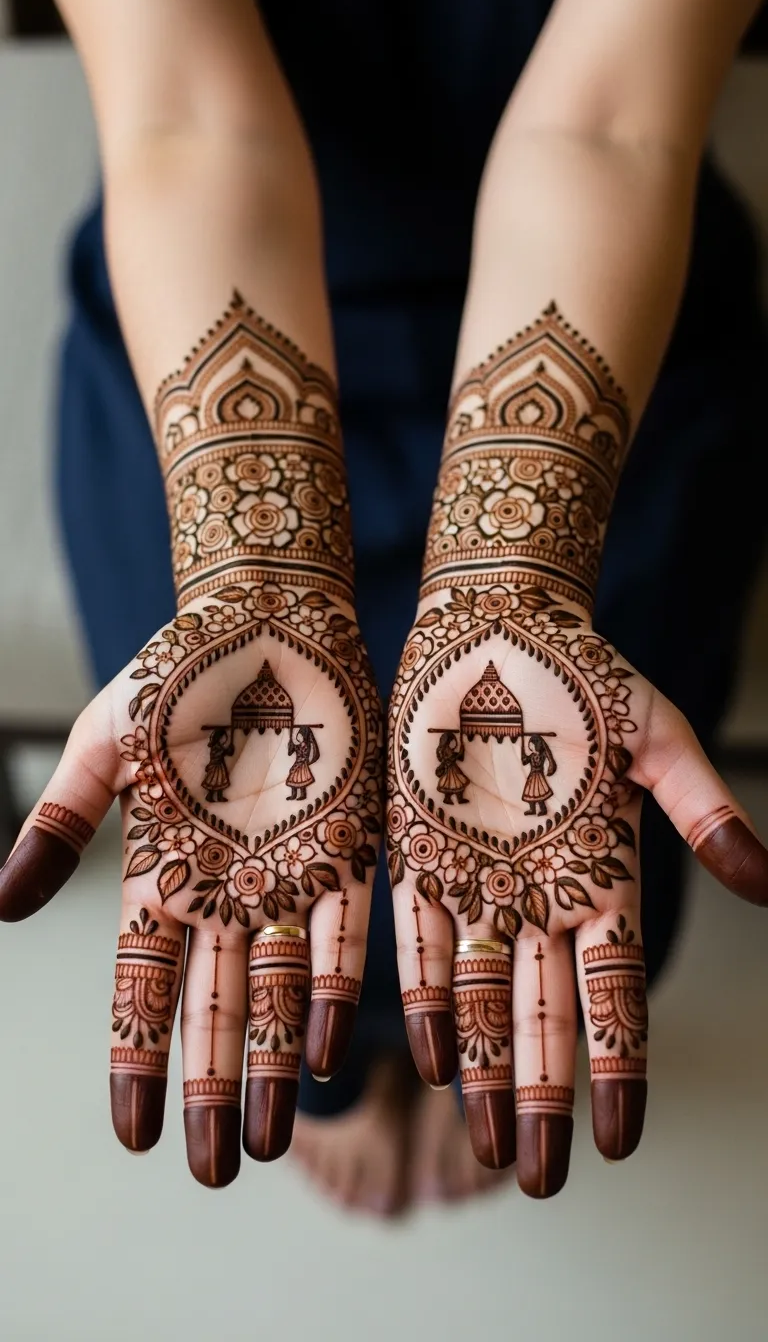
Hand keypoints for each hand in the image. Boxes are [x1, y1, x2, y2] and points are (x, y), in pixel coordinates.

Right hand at [0, 579, 381, 1187]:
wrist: (268, 614)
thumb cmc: (177, 669)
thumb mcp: (108, 743)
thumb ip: (63, 821)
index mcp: (161, 870)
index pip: (142, 986)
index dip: (136, 1058)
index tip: (133, 1131)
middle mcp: (226, 889)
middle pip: (215, 1004)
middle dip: (211, 1086)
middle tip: (211, 1170)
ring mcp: (288, 870)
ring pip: (279, 985)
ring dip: (270, 1060)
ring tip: (270, 1136)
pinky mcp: (350, 842)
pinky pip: (346, 928)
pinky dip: (335, 987)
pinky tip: (326, 1047)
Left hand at [388, 580, 767, 1196]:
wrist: (493, 623)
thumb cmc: (584, 671)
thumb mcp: (656, 735)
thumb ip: (701, 807)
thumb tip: (766, 881)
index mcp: (604, 876)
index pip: (617, 993)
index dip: (621, 1066)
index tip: (621, 1140)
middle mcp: (539, 896)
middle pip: (545, 1015)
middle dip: (545, 1095)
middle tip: (544, 1176)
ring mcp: (476, 880)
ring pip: (480, 995)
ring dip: (485, 1069)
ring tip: (491, 1141)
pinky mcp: (416, 853)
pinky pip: (416, 938)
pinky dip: (423, 996)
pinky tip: (431, 1053)